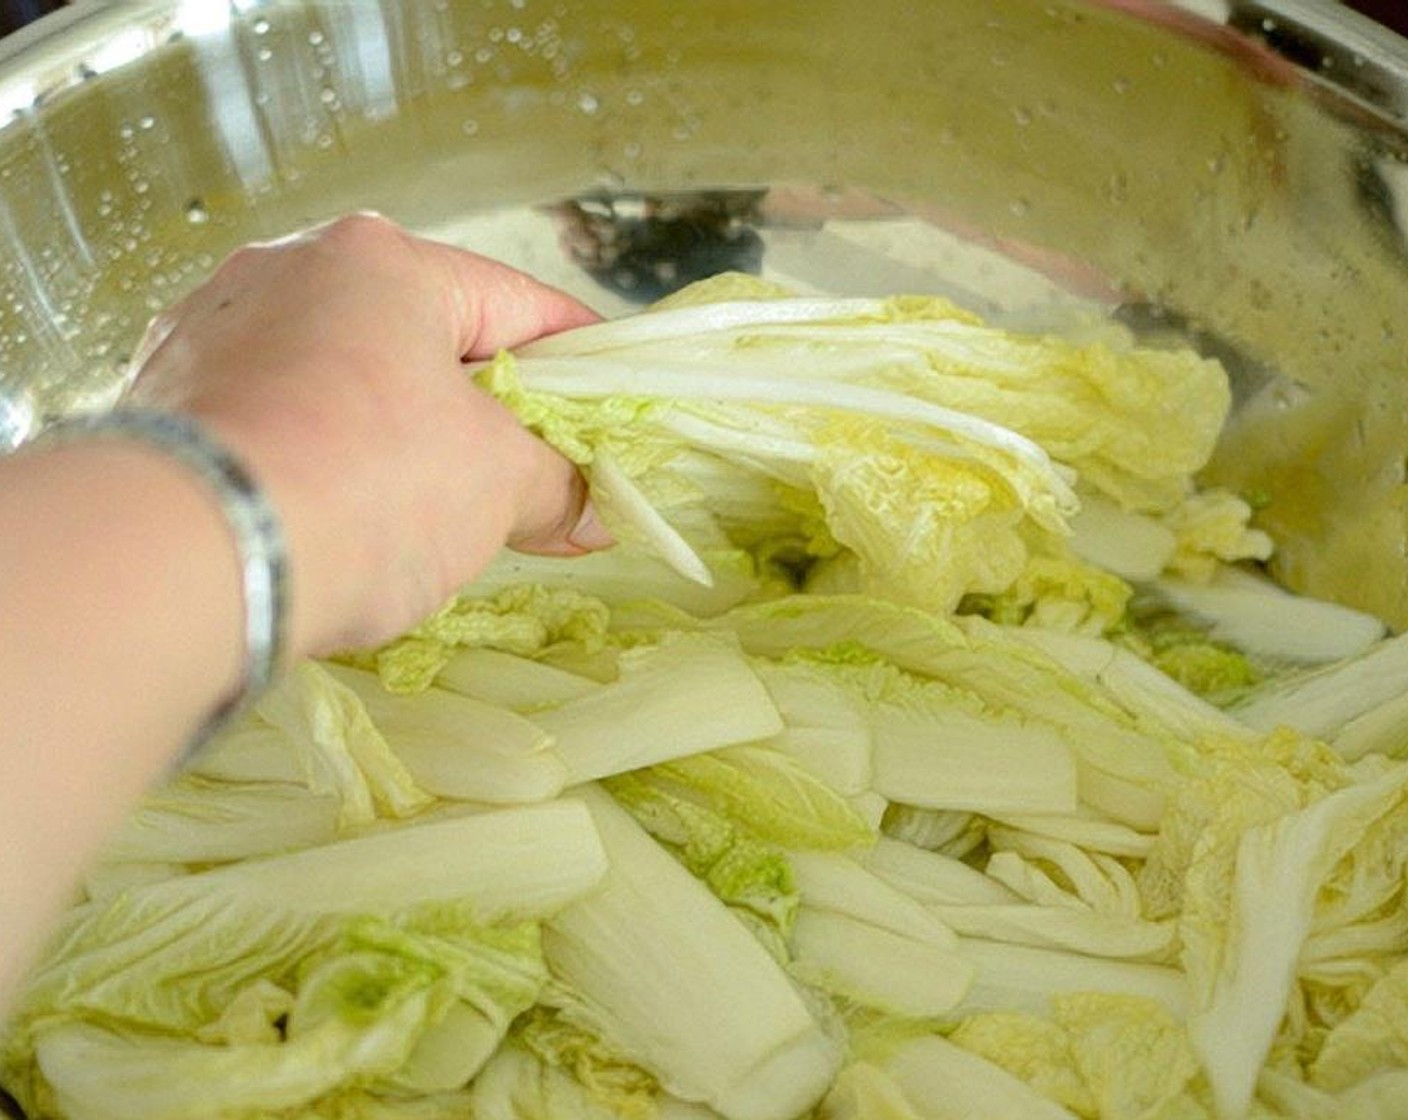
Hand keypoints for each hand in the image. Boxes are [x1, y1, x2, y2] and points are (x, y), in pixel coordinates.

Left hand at [127, 213, 609, 659]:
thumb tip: (592, 513)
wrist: (188, 557)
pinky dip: (327, 459)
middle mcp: (289, 271)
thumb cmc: (366, 485)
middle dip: (488, 411)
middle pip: (426, 340)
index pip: (518, 303)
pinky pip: (280, 419)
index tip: (615, 399)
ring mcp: (215, 330)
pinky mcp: (166, 398)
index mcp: (382, 261)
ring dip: (403, 438)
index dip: (583, 359)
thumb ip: (558, 486)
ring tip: (441, 509)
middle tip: (536, 474)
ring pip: (346, 380)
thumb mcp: (497, 486)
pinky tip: (347, 517)